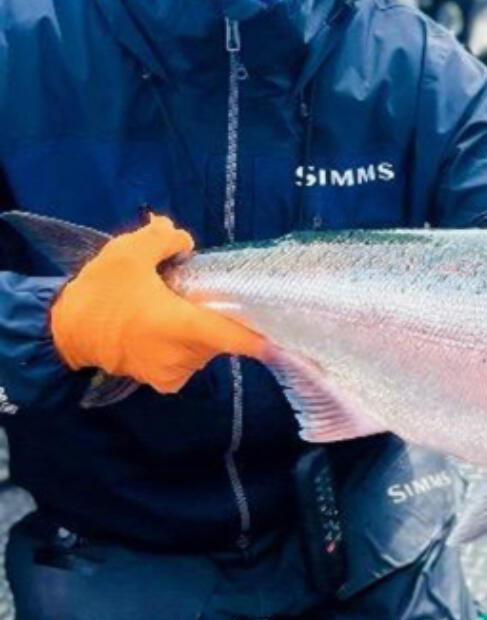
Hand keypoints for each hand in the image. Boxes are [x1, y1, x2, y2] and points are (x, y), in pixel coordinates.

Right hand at [50, 214, 264, 393]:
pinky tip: (163, 323)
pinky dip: (185, 341)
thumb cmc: (99, 293)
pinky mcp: (164, 381)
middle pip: (222, 336)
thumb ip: (164, 239)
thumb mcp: (127, 253)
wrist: (64, 333)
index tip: (288, 330)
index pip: (240, 339)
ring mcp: (174, 373)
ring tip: (172, 305)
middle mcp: (185, 358)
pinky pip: (189, 357)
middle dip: (217, 314)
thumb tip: (185, 242)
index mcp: (182, 328)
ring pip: (206, 347)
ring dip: (199, 327)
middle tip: (198, 291)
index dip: (266, 335)